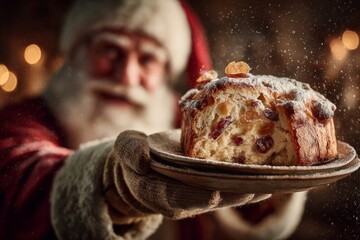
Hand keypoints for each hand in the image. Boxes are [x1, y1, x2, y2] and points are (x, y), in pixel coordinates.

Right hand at [103, 130, 269, 223]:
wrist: (148, 162)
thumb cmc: (135, 155)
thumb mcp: (125, 148)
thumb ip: (129, 152)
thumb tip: (142, 160)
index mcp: (160, 191)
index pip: (176, 198)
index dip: (193, 197)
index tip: (212, 193)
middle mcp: (185, 197)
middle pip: (211, 199)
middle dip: (234, 194)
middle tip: (258, 187)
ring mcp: (202, 191)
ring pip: (228, 193)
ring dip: (251, 189)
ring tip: (276, 180)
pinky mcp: (215, 183)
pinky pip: (234, 183)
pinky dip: (252, 179)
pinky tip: (273, 173)